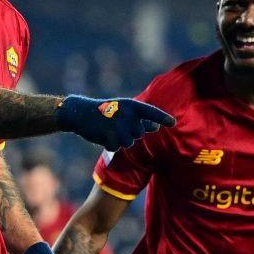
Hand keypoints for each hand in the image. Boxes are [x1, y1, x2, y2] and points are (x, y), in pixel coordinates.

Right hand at [56, 95, 174, 150]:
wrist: (81, 113)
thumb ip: (139, 118)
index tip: (173, 123)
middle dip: (129, 133)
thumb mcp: (123, 110)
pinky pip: (116, 147)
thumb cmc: (104, 112)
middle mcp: (128, 115)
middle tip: (115, 126)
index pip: (152, 112)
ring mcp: (119, 126)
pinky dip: (109, 145)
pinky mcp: (110, 136)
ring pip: (128, 142)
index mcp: (132, 105)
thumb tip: (156, 127)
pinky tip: (102, 135)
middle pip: (139, 134)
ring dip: (119, 140)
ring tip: (108, 130)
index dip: (163, 118)